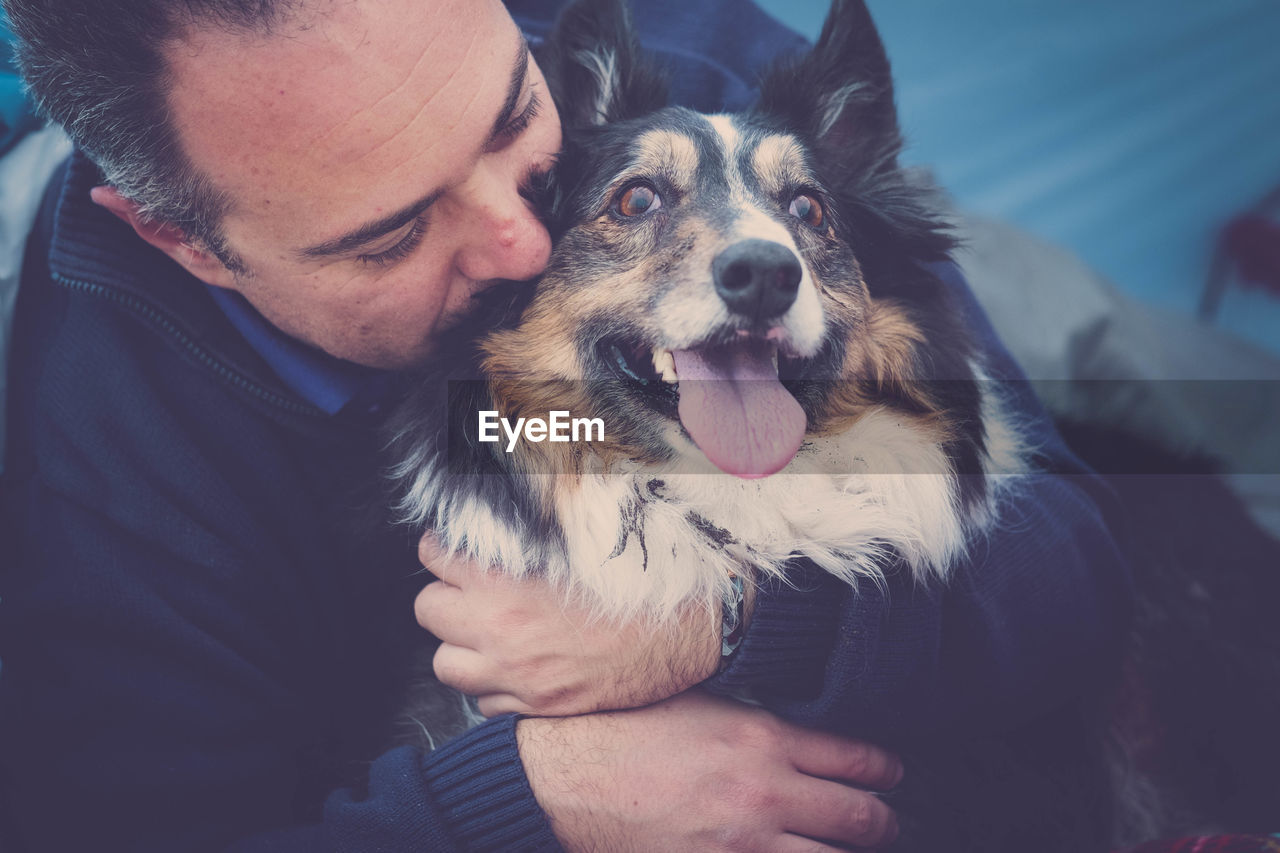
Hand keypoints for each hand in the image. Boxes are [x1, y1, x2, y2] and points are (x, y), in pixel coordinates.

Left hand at [415, 534, 721, 716]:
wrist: (689, 631)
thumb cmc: (642, 577)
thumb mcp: (582, 536)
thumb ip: (533, 523)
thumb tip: (504, 496)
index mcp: (506, 579)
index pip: (433, 555)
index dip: (444, 549)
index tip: (457, 550)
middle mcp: (499, 628)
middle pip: (427, 609)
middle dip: (447, 596)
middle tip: (473, 591)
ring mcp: (514, 673)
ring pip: (445, 663)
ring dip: (461, 647)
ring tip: (488, 633)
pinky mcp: (535, 705)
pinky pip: (483, 703)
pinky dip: (493, 688)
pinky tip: (519, 667)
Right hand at [517, 690, 901, 851]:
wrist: (566, 776)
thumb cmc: (627, 730)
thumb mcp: (701, 706)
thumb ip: (757, 722)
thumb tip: (799, 734)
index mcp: (762, 739)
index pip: (856, 758)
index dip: (885, 770)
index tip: (891, 775)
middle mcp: (765, 793)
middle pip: (860, 818)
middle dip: (882, 822)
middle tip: (887, 821)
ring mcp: (744, 844)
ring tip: (851, 849)